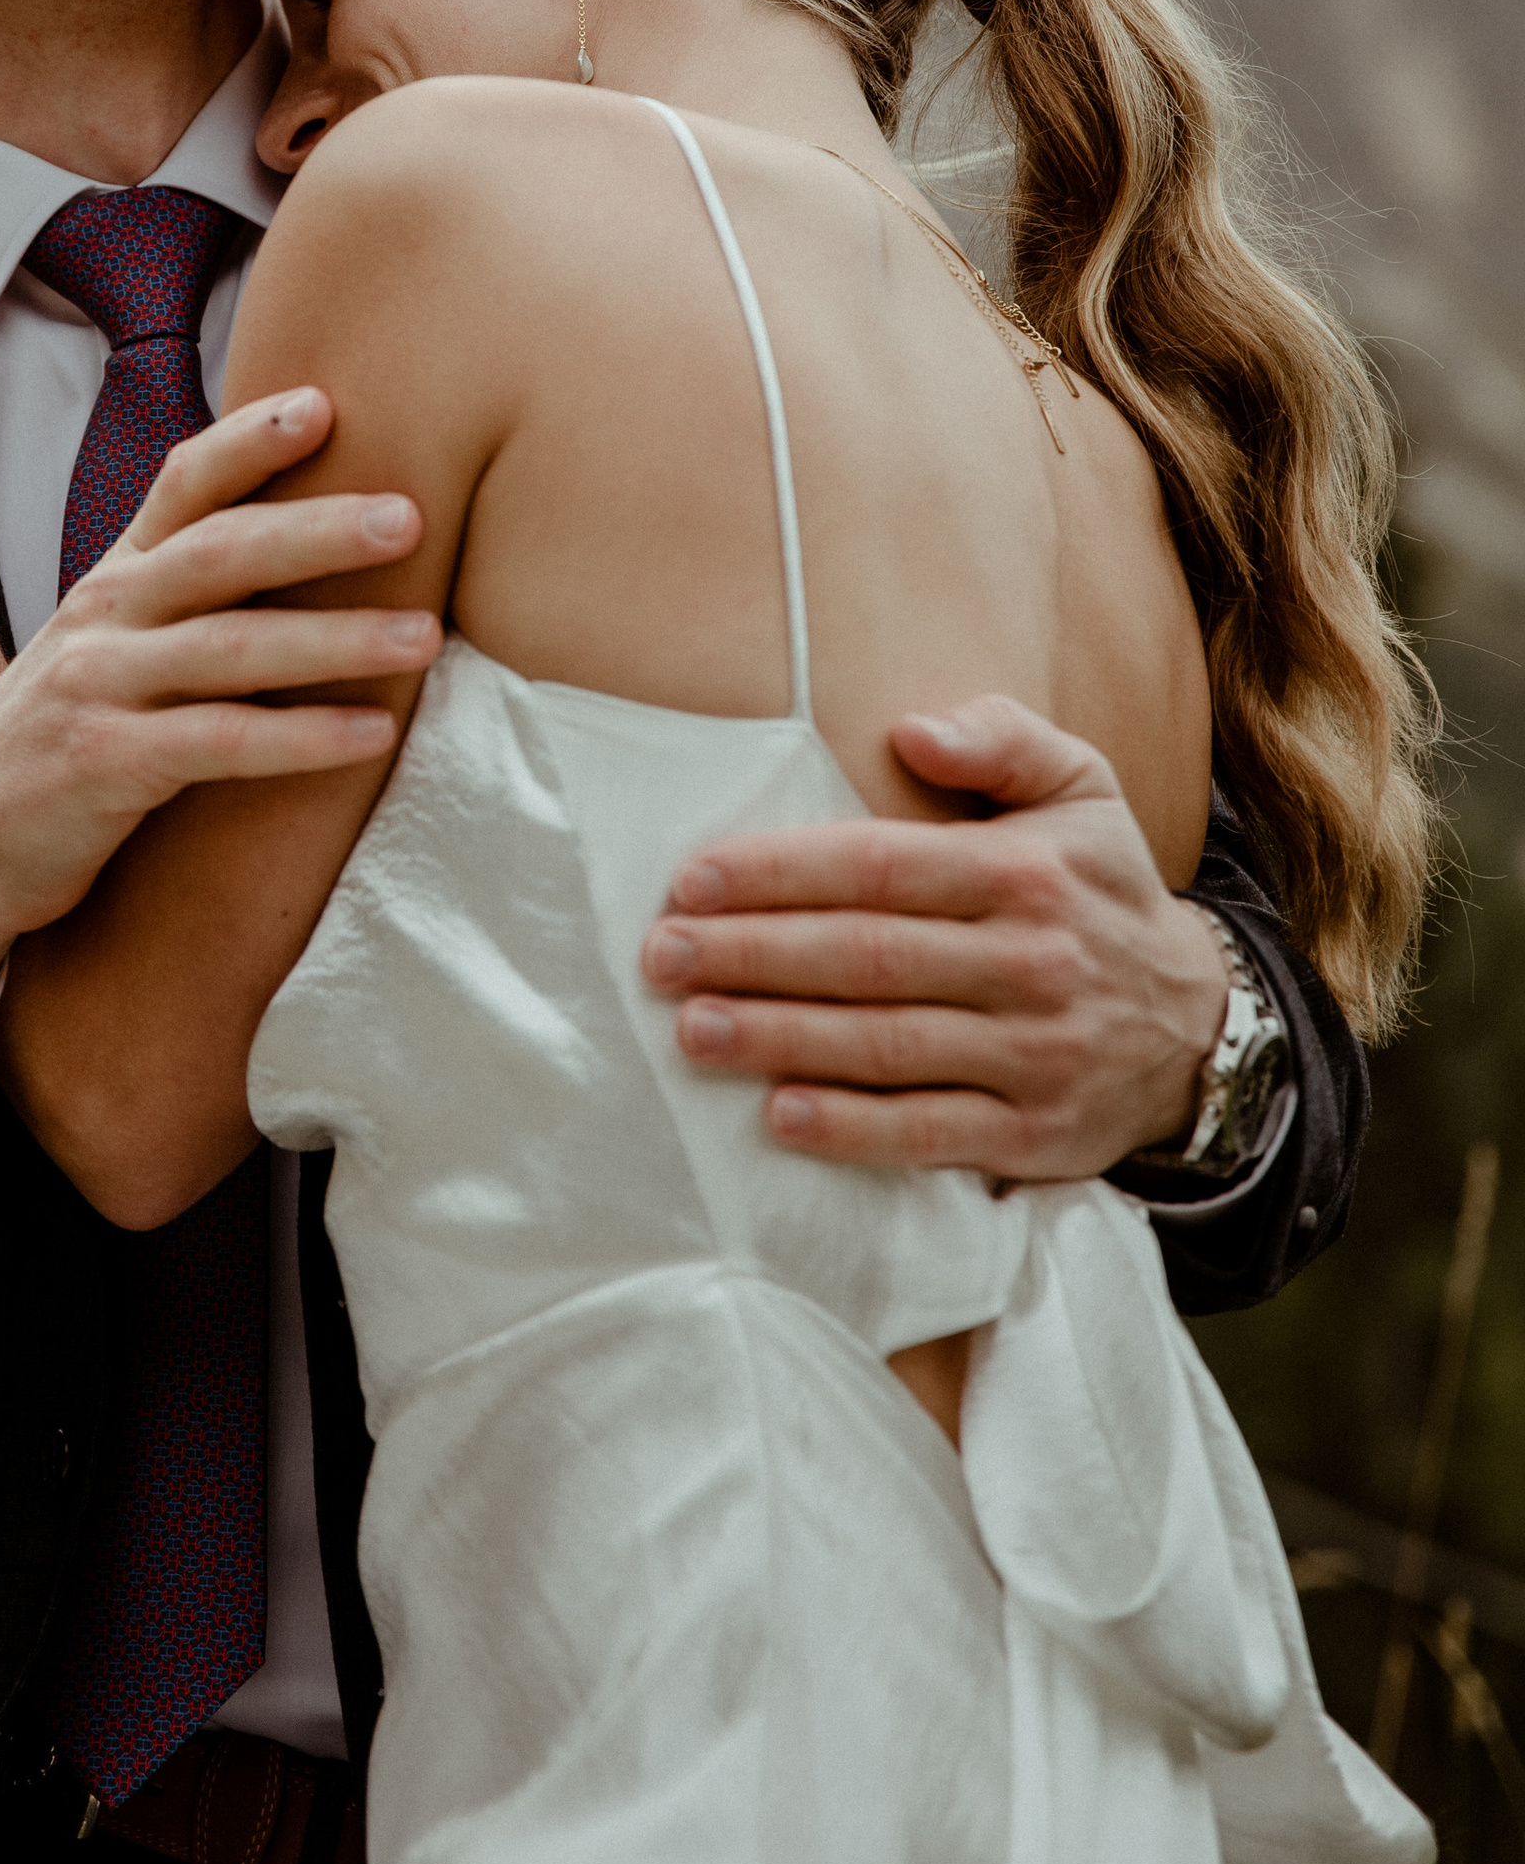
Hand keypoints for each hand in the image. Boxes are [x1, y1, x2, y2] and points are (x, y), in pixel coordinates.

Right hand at [0, 389, 440, 1043]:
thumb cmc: (59, 740)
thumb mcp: (107, 647)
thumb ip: (181, 596)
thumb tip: (301, 546)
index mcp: (114, 579)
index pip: (182, 486)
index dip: (249, 439)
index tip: (326, 404)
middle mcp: (103, 617)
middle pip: (221, 553)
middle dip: (320, 530)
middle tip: (411, 515)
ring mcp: (97, 688)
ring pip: (230, 649)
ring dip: (336, 640)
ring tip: (424, 634)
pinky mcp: (102, 765)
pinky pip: (218, 743)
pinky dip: (300, 737)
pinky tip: (370, 734)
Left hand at [639, 695, 1229, 1179]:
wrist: (1201, 1027)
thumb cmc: (1100, 891)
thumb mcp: (1082, 787)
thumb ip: (1002, 738)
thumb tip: (911, 728)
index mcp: (1027, 873)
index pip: (881, 869)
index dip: (780, 874)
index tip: (692, 881)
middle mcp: (1033, 963)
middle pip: (868, 959)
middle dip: (754, 956)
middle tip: (662, 956)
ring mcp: (1036, 1055)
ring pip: (888, 1048)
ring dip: (781, 1040)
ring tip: (693, 1030)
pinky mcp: (1036, 1134)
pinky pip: (931, 1133)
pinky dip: (853, 1130)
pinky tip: (779, 1116)